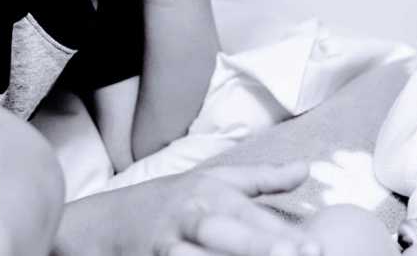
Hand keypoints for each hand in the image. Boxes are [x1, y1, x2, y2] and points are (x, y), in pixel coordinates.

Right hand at [57, 161, 319, 255]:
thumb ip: (262, 179)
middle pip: (226, 236)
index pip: (250, 216)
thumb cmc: (170, 201)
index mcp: (208, 195)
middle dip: (260, 247)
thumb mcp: (215, 182)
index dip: (280, 234)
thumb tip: (308, 169)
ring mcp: (164, 249)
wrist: (101, 225)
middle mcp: (188, 220)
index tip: (314, 247)